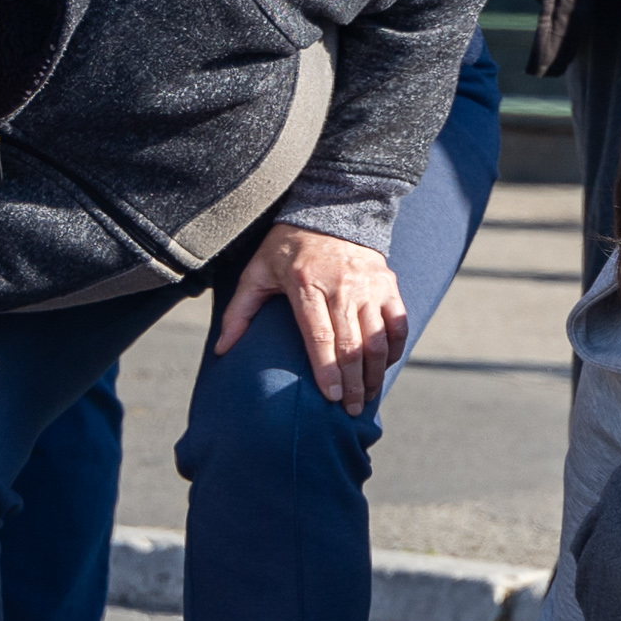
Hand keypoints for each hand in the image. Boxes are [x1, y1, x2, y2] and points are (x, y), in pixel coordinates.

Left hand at [217, 223, 408, 411]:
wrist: (330, 210)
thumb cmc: (288, 248)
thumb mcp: (258, 272)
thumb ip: (240, 311)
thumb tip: (222, 350)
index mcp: (306, 284)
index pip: (320, 336)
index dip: (328, 371)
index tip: (332, 398)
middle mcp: (342, 286)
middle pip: (352, 345)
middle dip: (354, 384)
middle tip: (351, 410)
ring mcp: (369, 285)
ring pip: (378, 339)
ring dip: (375, 373)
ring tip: (368, 396)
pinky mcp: (388, 284)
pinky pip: (398, 324)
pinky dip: (393, 349)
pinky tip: (382, 368)